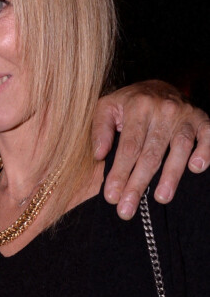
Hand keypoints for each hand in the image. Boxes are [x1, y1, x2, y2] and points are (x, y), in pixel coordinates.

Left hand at [92, 80, 209, 219]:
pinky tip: (195, 169)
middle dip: (138, 183)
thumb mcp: (107, 107)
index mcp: (137, 107)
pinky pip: (207, 137)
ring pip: (178, 148)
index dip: (120, 172)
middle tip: (127, 209)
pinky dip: (204, 152)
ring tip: (161, 198)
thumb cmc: (128, 103)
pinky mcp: (203, 120)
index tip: (111, 196)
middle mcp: (162, 110)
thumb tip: (98, 155)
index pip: (128, 146)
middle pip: (150, 153)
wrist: (158, 87)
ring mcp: (184, 115)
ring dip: (171, 175)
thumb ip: (100, 129)